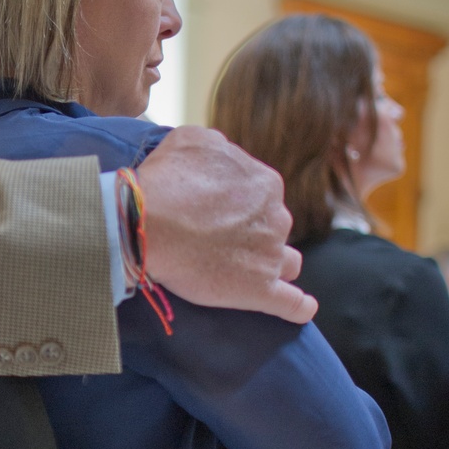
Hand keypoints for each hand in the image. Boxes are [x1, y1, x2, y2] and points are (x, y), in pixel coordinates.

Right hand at [137, 126, 317, 323]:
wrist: (145, 223)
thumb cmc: (163, 180)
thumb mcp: (190, 139)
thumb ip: (217, 146)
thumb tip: (222, 156)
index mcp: (265, 183)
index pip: (260, 195)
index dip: (235, 203)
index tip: (211, 211)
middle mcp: (276, 217)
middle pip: (272, 226)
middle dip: (252, 231)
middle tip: (216, 238)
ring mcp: (270, 255)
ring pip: (285, 261)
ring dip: (272, 262)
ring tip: (247, 269)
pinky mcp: (259, 289)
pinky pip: (292, 303)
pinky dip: (299, 307)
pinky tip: (303, 308)